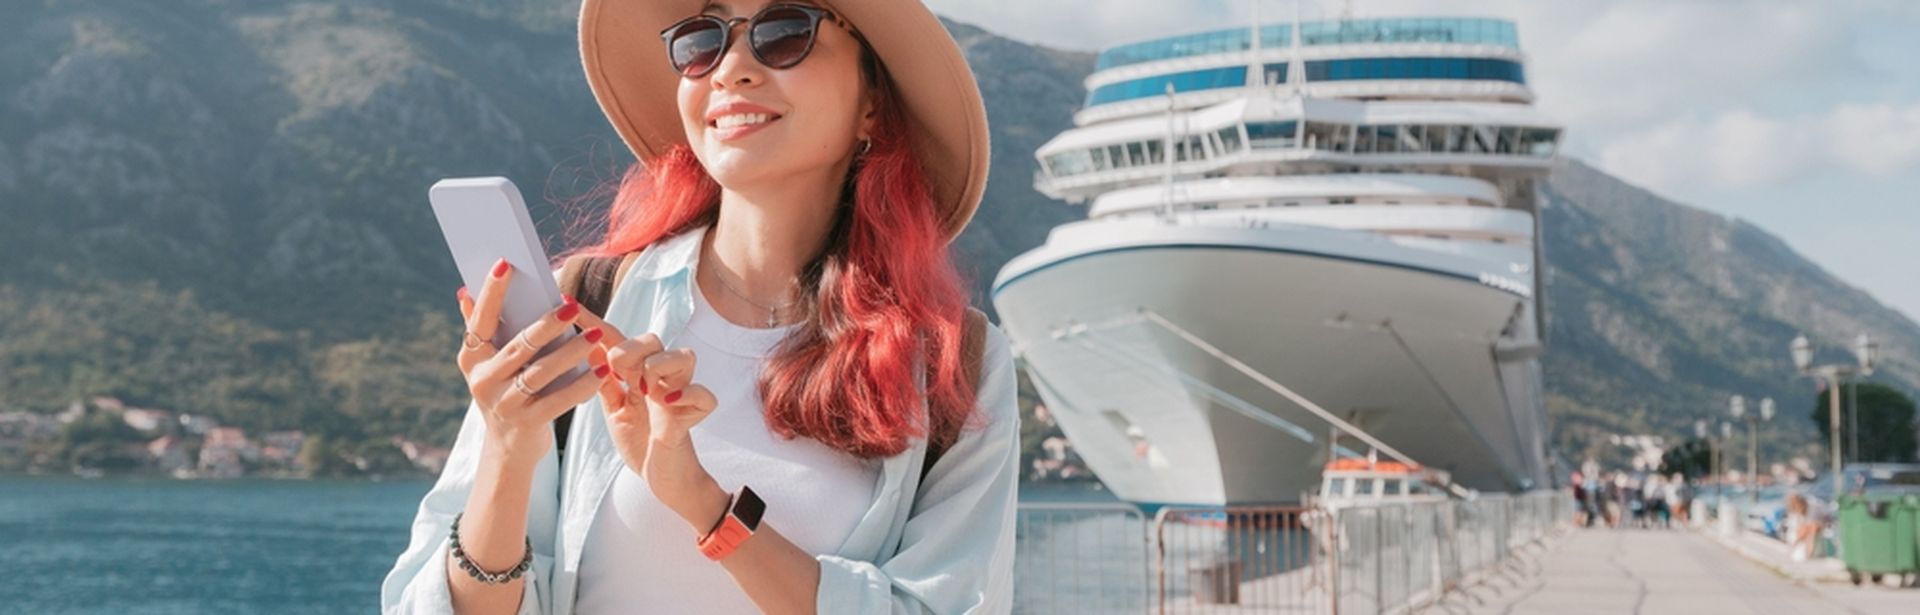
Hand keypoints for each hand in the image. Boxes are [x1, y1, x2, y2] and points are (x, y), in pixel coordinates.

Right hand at [455, 258, 612, 467]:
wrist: (509, 447)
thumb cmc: (505, 389)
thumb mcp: (489, 362)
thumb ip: (482, 328)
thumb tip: (465, 290)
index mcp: (471, 358)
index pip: (480, 319)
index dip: (491, 292)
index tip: (505, 263)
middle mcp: (482, 381)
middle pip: (518, 346)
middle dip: (546, 324)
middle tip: (572, 305)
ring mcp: (503, 404)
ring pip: (541, 373)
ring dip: (571, 351)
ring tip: (595, 334)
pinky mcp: (527, 424)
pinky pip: (558, 401)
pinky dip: (582, 384)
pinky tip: (602, 370)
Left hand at [570, 309, 722, 528]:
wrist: (663, 478)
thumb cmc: (641, 440)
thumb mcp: (615, 409)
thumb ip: (604, 381)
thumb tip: (582, 347)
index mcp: (638, 373)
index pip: (617, 339)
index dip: (595, 323)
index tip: (570, 306)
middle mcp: (661, 378)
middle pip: (654, 340)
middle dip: (632, 349)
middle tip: (618, 370)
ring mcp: (680, 394)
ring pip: (684, 356)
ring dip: (660, 364)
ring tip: (645, 386)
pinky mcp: (695, 415)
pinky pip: (703, 395)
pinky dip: (686, 394)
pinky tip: (666, 402)